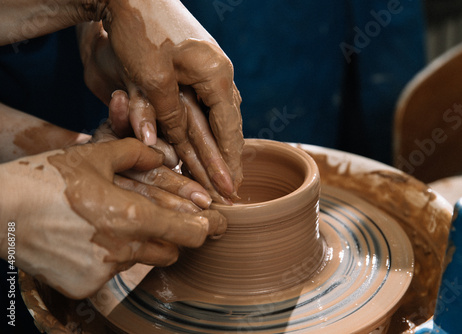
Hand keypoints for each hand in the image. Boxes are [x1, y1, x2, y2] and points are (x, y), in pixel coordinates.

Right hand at [0, 138, 225, 298]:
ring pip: (139, 260)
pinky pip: (111, 273)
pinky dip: (107, 257)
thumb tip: (162, 155)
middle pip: (170, 251)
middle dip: (171, 236)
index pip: (190, 233)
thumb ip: (135, 153)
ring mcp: (103, 272)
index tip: (212, 223)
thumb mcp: (93, 156)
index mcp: (132, 217)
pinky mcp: (83, 287)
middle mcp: (123, 250)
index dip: (206, 228)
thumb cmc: (45, 180)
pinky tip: (85, 238)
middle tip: (155, 218)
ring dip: (136, 244)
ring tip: (109, 223)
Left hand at [77, 0, 242, 199]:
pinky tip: (213, 137)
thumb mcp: (152, 79)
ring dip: (222, 143)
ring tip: (225, 168)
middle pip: (231, 123)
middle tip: (232, 186)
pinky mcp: (197, 64)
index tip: (232, 186)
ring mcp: (211, 67)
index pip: (229, 128)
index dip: (229, 160)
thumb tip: (173, 146)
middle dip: (230, 157)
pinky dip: (211, 125)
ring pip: (222, 113)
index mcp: (216, 75)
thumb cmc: (141, 31)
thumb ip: (167, 115)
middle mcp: (220, 72)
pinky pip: (210, 102)